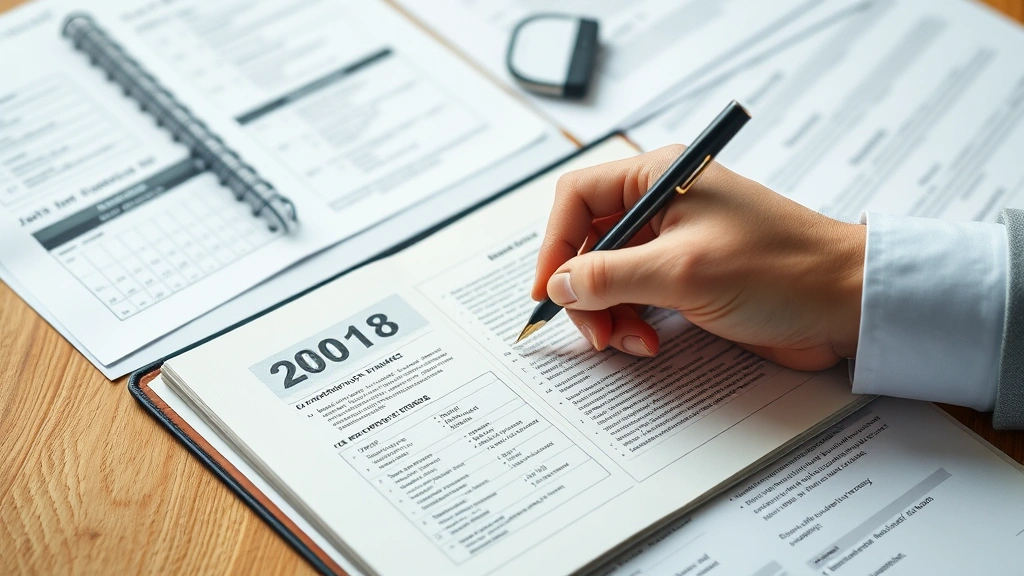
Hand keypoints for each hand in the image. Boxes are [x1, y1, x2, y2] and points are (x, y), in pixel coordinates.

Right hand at [531, 145, 865, 370]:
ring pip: (608, 277)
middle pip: (588, 243)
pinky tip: (650, 342)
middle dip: (584, 290)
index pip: (577, 199)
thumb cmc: (781, 270)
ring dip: (609, 314)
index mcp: (659, 178)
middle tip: (595, 331)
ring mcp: (674, 243)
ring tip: (632, 342)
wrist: (846, 304)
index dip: (554, 245)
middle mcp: (661, 204)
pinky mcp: (687, 277)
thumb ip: (609, 275)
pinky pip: (636, 298)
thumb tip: (557, 284)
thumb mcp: (683, 270)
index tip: (548, 291)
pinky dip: (633, 323)